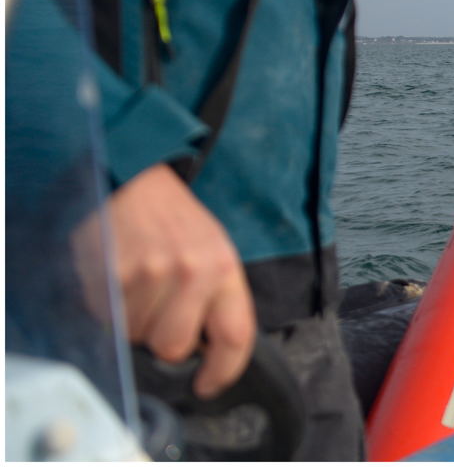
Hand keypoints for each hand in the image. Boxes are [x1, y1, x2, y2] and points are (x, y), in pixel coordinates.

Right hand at [71, 163, 254, 398]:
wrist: (133, 180)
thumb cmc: (174, 221)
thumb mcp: (213, 250)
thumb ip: (216, 297)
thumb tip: (211, 351)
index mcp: (224, 268)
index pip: (235, 336)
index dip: (223, 371)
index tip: (208, 384)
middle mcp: (190, 272)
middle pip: (174, 348)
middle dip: (165, 340)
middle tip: (161, 310)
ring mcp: (148, 275)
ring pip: (137, 338)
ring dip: (135, 322)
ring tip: (139, 284)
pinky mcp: (110, 277)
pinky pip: (108, 322)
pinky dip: (110, 311)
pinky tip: (118, 280)